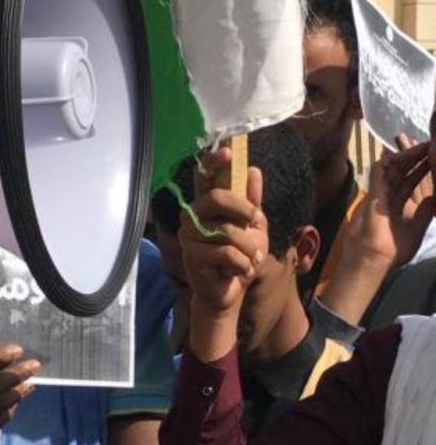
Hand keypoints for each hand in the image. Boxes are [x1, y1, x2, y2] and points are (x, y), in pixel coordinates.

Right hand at [178, 148, 267, 320]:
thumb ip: (252, 203)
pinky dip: (242, 264)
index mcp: (206, 205)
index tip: (227, 152)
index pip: (205, 178)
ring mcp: (189, 235)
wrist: (227, 292)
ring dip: (250, 249)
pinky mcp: (191, 256)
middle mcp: (192, 216)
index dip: (213, 163)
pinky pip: (227, 253)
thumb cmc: (239, 257)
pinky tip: (239, 271)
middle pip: (216, 197)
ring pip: (228, 231)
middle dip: (243, 209)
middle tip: (256, 222)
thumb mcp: (253, 229)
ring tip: (251, 260)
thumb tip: (253, 170)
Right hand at [340, 137, 433, 271]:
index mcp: (399, 205)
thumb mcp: (416, 229)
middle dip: (414, 158)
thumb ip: (425, 213)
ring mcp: (379, 195)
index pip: (411, 182)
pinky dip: (385, 163)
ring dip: (405, 157)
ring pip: (392, 170)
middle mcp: (388, 197)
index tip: (433, 159)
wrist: (375, 259)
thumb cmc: (394, 249)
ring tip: (420, 146)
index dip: (421, 170)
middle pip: (401, 172)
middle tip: (428, 144)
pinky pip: (378, 174)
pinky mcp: (373, 195)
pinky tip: (395, 153)